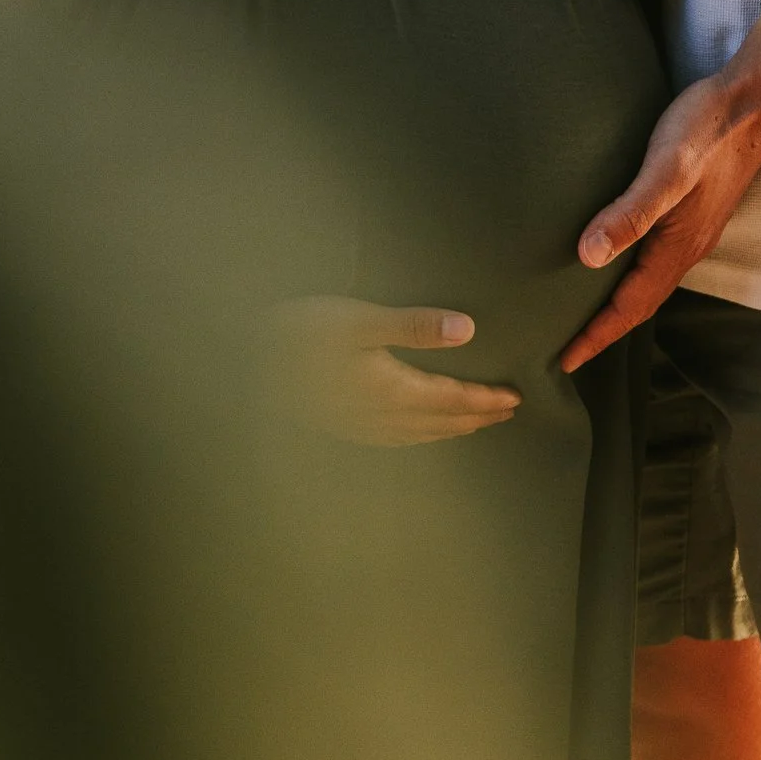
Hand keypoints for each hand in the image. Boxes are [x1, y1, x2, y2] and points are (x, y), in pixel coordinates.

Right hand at [275, 297, 521, 447]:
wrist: (246, 364)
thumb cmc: (302, 333)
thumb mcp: (359, 319)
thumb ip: (414, 326)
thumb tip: (467, 330)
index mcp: (394, 392)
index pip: (453, 400)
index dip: (486, 401)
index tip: (514, 399)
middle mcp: (382, 418)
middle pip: (442, 423)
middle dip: (477, 418)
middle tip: (507, 414)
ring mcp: (361, 428)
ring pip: (420, 435)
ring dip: (452, 430)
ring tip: (474, 424)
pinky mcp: (343, 427)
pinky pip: (396, 440)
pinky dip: (421, 436)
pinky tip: (417, 433)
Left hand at [560, 24, 760, 373]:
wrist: (757, 97)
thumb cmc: (710, 127)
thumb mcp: (668, 167)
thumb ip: (631, 212)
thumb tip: (588, 256)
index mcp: (679, 246)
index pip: (631, 307)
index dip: (597, 335)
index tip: (564, 361)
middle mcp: (688, 246)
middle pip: (641, 303)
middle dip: (606, 329)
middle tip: (569, 349)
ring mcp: (693, 229)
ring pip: (650, 281)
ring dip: (620, 303)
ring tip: (587, 312)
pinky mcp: (693, 208)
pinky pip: (657, 257)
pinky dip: (632, 272)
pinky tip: (618, 256)